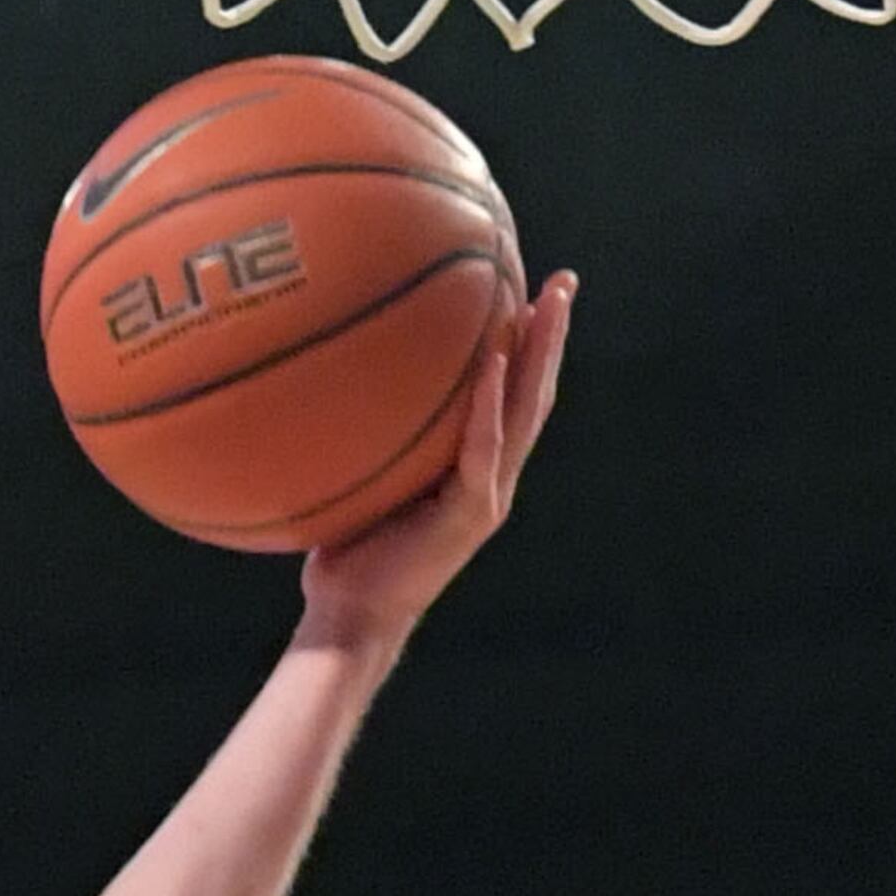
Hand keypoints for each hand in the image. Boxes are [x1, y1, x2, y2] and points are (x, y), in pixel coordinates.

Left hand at [299, 272, 574, 654]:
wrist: (351, 615)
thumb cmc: (346, 548)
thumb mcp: (362, 474)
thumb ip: (370, 427)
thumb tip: (333, 363)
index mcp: (475, 469)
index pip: (513, 397)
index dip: (529, 347)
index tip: (531, 290)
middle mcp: (492, 478)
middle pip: (534, 396)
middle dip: (552, 336)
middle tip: (563, 280)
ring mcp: (487, 497)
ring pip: (526, 414)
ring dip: (541, 355)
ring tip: (547, 302)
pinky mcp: (470, 515)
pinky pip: (483, 448)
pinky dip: (490, 403)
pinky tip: (495, 357)